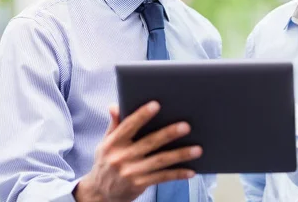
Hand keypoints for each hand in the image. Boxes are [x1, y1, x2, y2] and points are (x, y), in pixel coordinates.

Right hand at [74, 101, 201, 201]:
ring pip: (160, 161)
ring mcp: (131, 172)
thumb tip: (114, 105)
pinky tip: (191, 171)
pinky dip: (178, 174)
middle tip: (186, 126)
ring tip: (197, 149)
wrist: (100, 193)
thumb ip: (114, 124)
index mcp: (113, 143)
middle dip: (168, 134)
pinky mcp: (139, 184)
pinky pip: (162, 177)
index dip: (142, 115)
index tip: (156, 104)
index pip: (128, 126)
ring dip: (180, 155)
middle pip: (149, 143)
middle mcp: (121, 157)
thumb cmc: (106, 162)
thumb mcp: (105, 143)